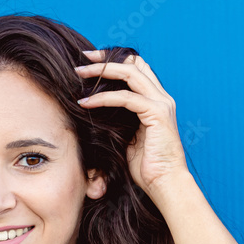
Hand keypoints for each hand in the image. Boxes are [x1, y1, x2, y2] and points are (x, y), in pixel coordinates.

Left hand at [74, 49, 188, 198]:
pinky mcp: (157, 114)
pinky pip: (125, 98)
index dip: (114, 61)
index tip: (90, 62)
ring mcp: (161, 104)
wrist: (165, 184)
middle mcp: (162, 97)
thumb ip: (119, 120)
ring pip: (130, 73)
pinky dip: (103, 98)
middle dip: (106, 59)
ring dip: (102, 72)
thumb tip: (95, 112)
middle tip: (82, 60)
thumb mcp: (128, 137)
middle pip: (134, 64)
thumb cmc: (146, 167)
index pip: (137, 69)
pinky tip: (86, 102)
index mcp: (156, 101)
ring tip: (79, 73)